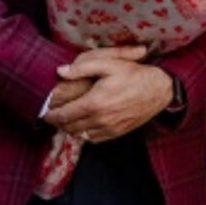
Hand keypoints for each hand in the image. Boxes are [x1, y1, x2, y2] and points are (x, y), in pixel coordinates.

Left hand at [44, 56, 174, 141]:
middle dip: (59, 123)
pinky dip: (85, 134)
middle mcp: (100, 119)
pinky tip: (85, 125)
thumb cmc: (135, 75)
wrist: (160, 90)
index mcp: (94, 102)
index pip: (64, 115)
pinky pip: (94, 139)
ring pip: (80, 135)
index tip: (45, 113)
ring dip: (71, 129)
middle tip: (54, 116)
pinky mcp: (118, 132)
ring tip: (68, 120)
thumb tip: (60, 72)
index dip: (51, 115)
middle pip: (69, 127)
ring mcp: (109, 128)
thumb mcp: (110, 64)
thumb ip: (83, 67)